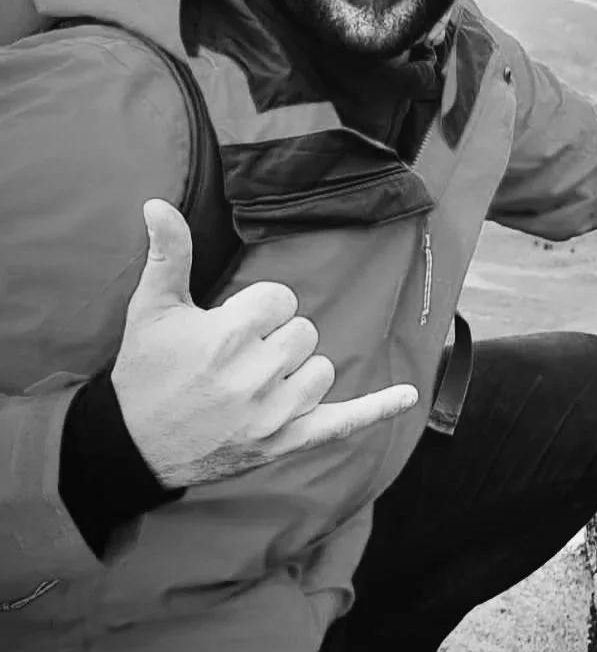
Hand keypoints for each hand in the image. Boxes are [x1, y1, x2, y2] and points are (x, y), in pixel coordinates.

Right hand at [111, 199, 418, 488]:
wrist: (134, 447)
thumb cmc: (146, 372)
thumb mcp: (152, 309)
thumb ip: (168, 253)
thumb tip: (158, 204)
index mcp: (228, 336)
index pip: (281, 299)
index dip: (255, 311)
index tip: (227, 330)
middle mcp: (256, 375)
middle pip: (303, 332)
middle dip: (273, 341)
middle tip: (232, 363)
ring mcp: (274, 414)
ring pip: (321, 368)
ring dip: (295, 374)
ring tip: (251, 387)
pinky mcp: (285, 442)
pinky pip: (343, 422)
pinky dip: (377, 409)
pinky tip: (408, 396)